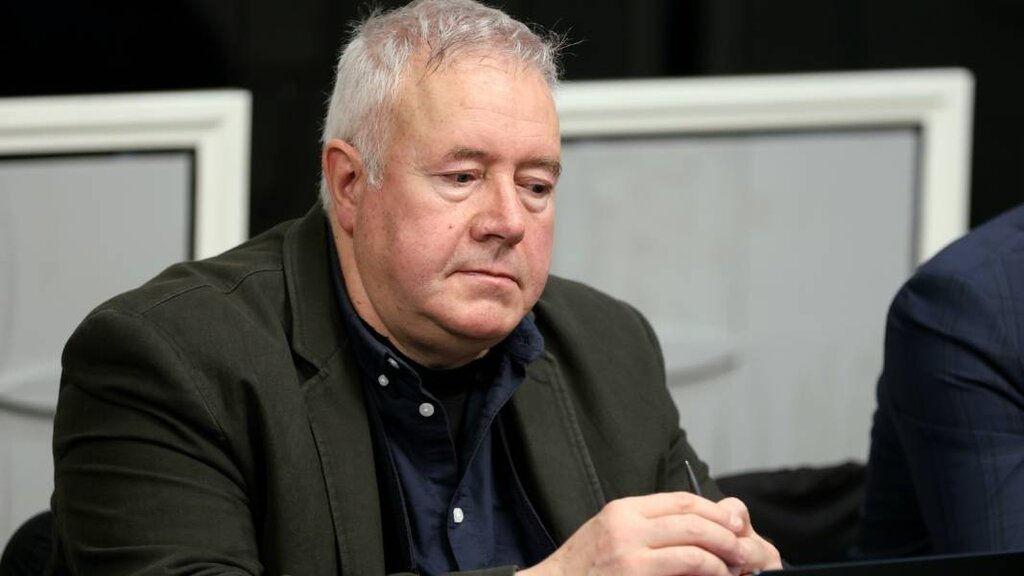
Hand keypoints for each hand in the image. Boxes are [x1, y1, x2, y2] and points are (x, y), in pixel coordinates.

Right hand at [520, 492, 781, 575]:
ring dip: (725, 551)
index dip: (713, 510)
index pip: (680, 500)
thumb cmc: (582, 573)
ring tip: (739, 564)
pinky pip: (687, 564)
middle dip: (727, 530)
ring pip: (695, 539)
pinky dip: (711, 569)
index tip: (735, 523)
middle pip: (692, 515)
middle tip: (747, 545)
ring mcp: (630, 549)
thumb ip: (645, 530)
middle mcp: (627, 524)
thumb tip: (692, 533)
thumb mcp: (610, 538)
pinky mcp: (636, 572)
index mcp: (623, 511)